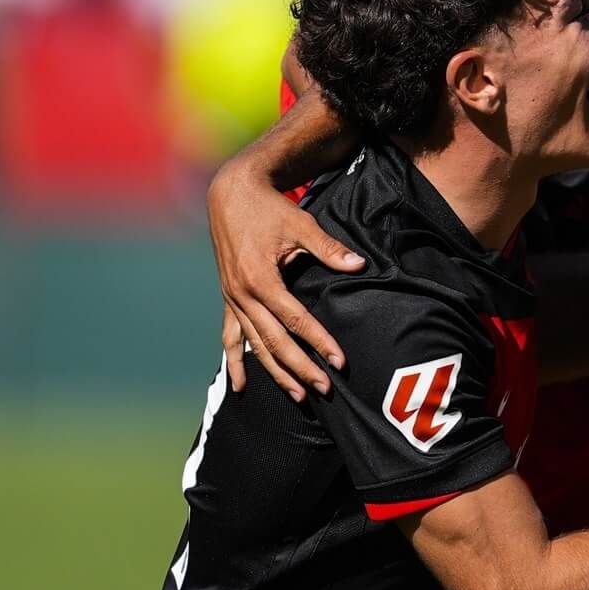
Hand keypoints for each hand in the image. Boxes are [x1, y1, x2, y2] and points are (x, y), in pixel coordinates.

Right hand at [208, 158, 363, 399]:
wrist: (231, 194)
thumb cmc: (269, 208)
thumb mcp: (301, 224)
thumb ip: (329, 248)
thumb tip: (359, 265)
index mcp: (260, 279)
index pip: (296, 320)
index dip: (319, 341)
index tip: (339, 361)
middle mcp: (242, 295)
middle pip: (273, 341)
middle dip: (299, 368)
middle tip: (323, 390)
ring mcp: (232, 299)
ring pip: (253, 345)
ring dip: (275, 372)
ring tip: (298, 395)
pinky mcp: (228, 298)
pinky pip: (229, 336)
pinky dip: (235, 361)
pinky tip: (241, 385)